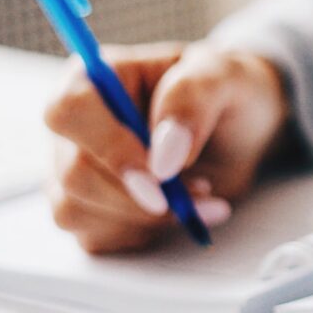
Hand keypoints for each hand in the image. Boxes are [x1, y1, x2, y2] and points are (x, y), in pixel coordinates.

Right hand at [44, 41, 290, 253]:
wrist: (243, 129)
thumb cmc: (227, 91)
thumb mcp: (224, 76)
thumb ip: (191, 100)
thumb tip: (163, 156)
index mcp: (96, 77)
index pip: (70, 112)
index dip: (110, 148)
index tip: (161, 174)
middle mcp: (77, 125)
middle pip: (73, 172)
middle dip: (140, 195)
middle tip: (202, 188)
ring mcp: (77, 168)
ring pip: (77, 210)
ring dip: (147, 217)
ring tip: (200, 194)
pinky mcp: (90, 207)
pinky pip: (95, 236)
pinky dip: (144, 233)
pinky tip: (179, 212)